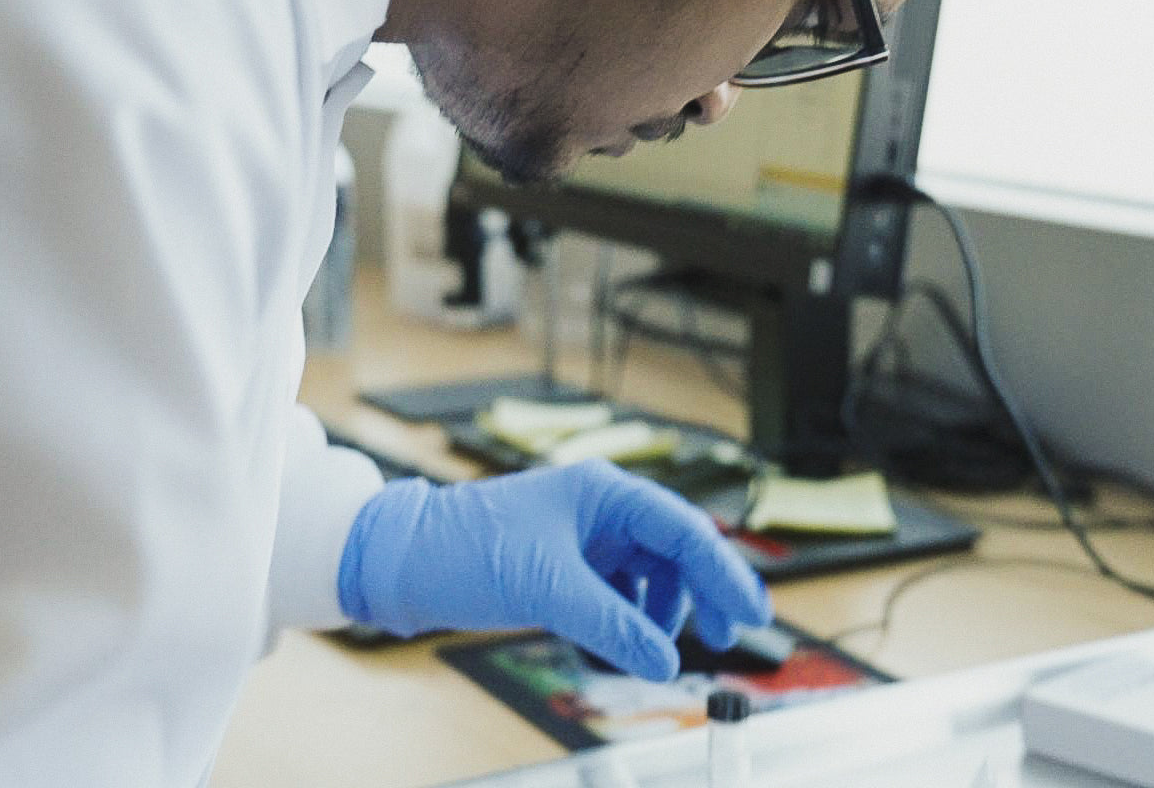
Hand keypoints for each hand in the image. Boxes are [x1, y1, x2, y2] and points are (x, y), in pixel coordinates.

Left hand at [337, 459, 772, 680]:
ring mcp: (583, 533)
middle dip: (702, 593)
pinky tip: (624, 640)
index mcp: (604, 492)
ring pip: (648, 571)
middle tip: (724, 638)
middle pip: (675, 549)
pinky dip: (629, 615)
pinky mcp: (564, 560)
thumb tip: (664, 661)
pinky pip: (617, 587)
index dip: (725, 572)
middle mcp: (600, 507)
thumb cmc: (463, 550)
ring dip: (661, 610)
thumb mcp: (547, 590)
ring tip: (655, 648)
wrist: (400, 559)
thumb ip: (612, 625)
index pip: (684, 529)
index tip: (754, 613)